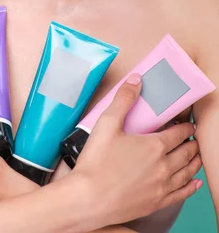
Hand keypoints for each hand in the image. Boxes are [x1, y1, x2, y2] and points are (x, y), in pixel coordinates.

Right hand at [71, 74, 201, 226]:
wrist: (88, 199)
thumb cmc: (96, 163)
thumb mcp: (107, 123)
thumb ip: (123, 99)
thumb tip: (136, 81)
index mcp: (154, 146)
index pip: (178, 133)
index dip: (185, 126)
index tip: (186, 123)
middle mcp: (163, 166)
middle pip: (186, 152)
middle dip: (191, 143)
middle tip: (192, 137)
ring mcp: (161, 187)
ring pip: (187, 172)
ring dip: (194, 162)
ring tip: (196, 156)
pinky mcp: (156, 203)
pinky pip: (181, 194)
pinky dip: (191, 187)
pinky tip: (194, 183)